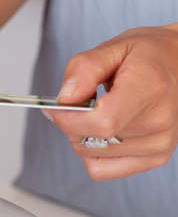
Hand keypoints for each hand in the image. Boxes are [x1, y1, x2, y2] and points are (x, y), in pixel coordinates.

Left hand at [46, 25, 177, 180]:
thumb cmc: (148, 56)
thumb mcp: (114, 47)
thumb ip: (83, 69)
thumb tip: (64, 99)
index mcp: (149, 87)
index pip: (102, 121)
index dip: (69, 118)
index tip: (56, 107)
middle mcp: (159, 121)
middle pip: (91, 140)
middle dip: (71, 122)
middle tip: (82, 101)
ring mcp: (160, 144)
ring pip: (90, 154)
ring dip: (83, 136)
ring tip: (102, 111)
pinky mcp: (155, 158)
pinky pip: (101, 169)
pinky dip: (93, 152)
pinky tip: (104, 131)